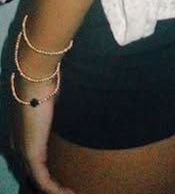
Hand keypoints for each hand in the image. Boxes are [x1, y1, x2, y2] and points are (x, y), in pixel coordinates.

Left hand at [11, 76, 73, 193]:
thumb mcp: (49, 99)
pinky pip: (43, 181)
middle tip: (68, 190)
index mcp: (21, 134)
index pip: (30, 159)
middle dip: (50, 184)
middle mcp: (18, 146)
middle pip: (33, 173)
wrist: (34, 80)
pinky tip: (68, 193)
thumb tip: (65, 105)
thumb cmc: (45, 83)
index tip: (61, 174)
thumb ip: (52, 108)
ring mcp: (23, 151)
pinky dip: (56, 190)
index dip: (44, 169)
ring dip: (55, 190)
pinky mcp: (30, 155)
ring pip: (38, 180)